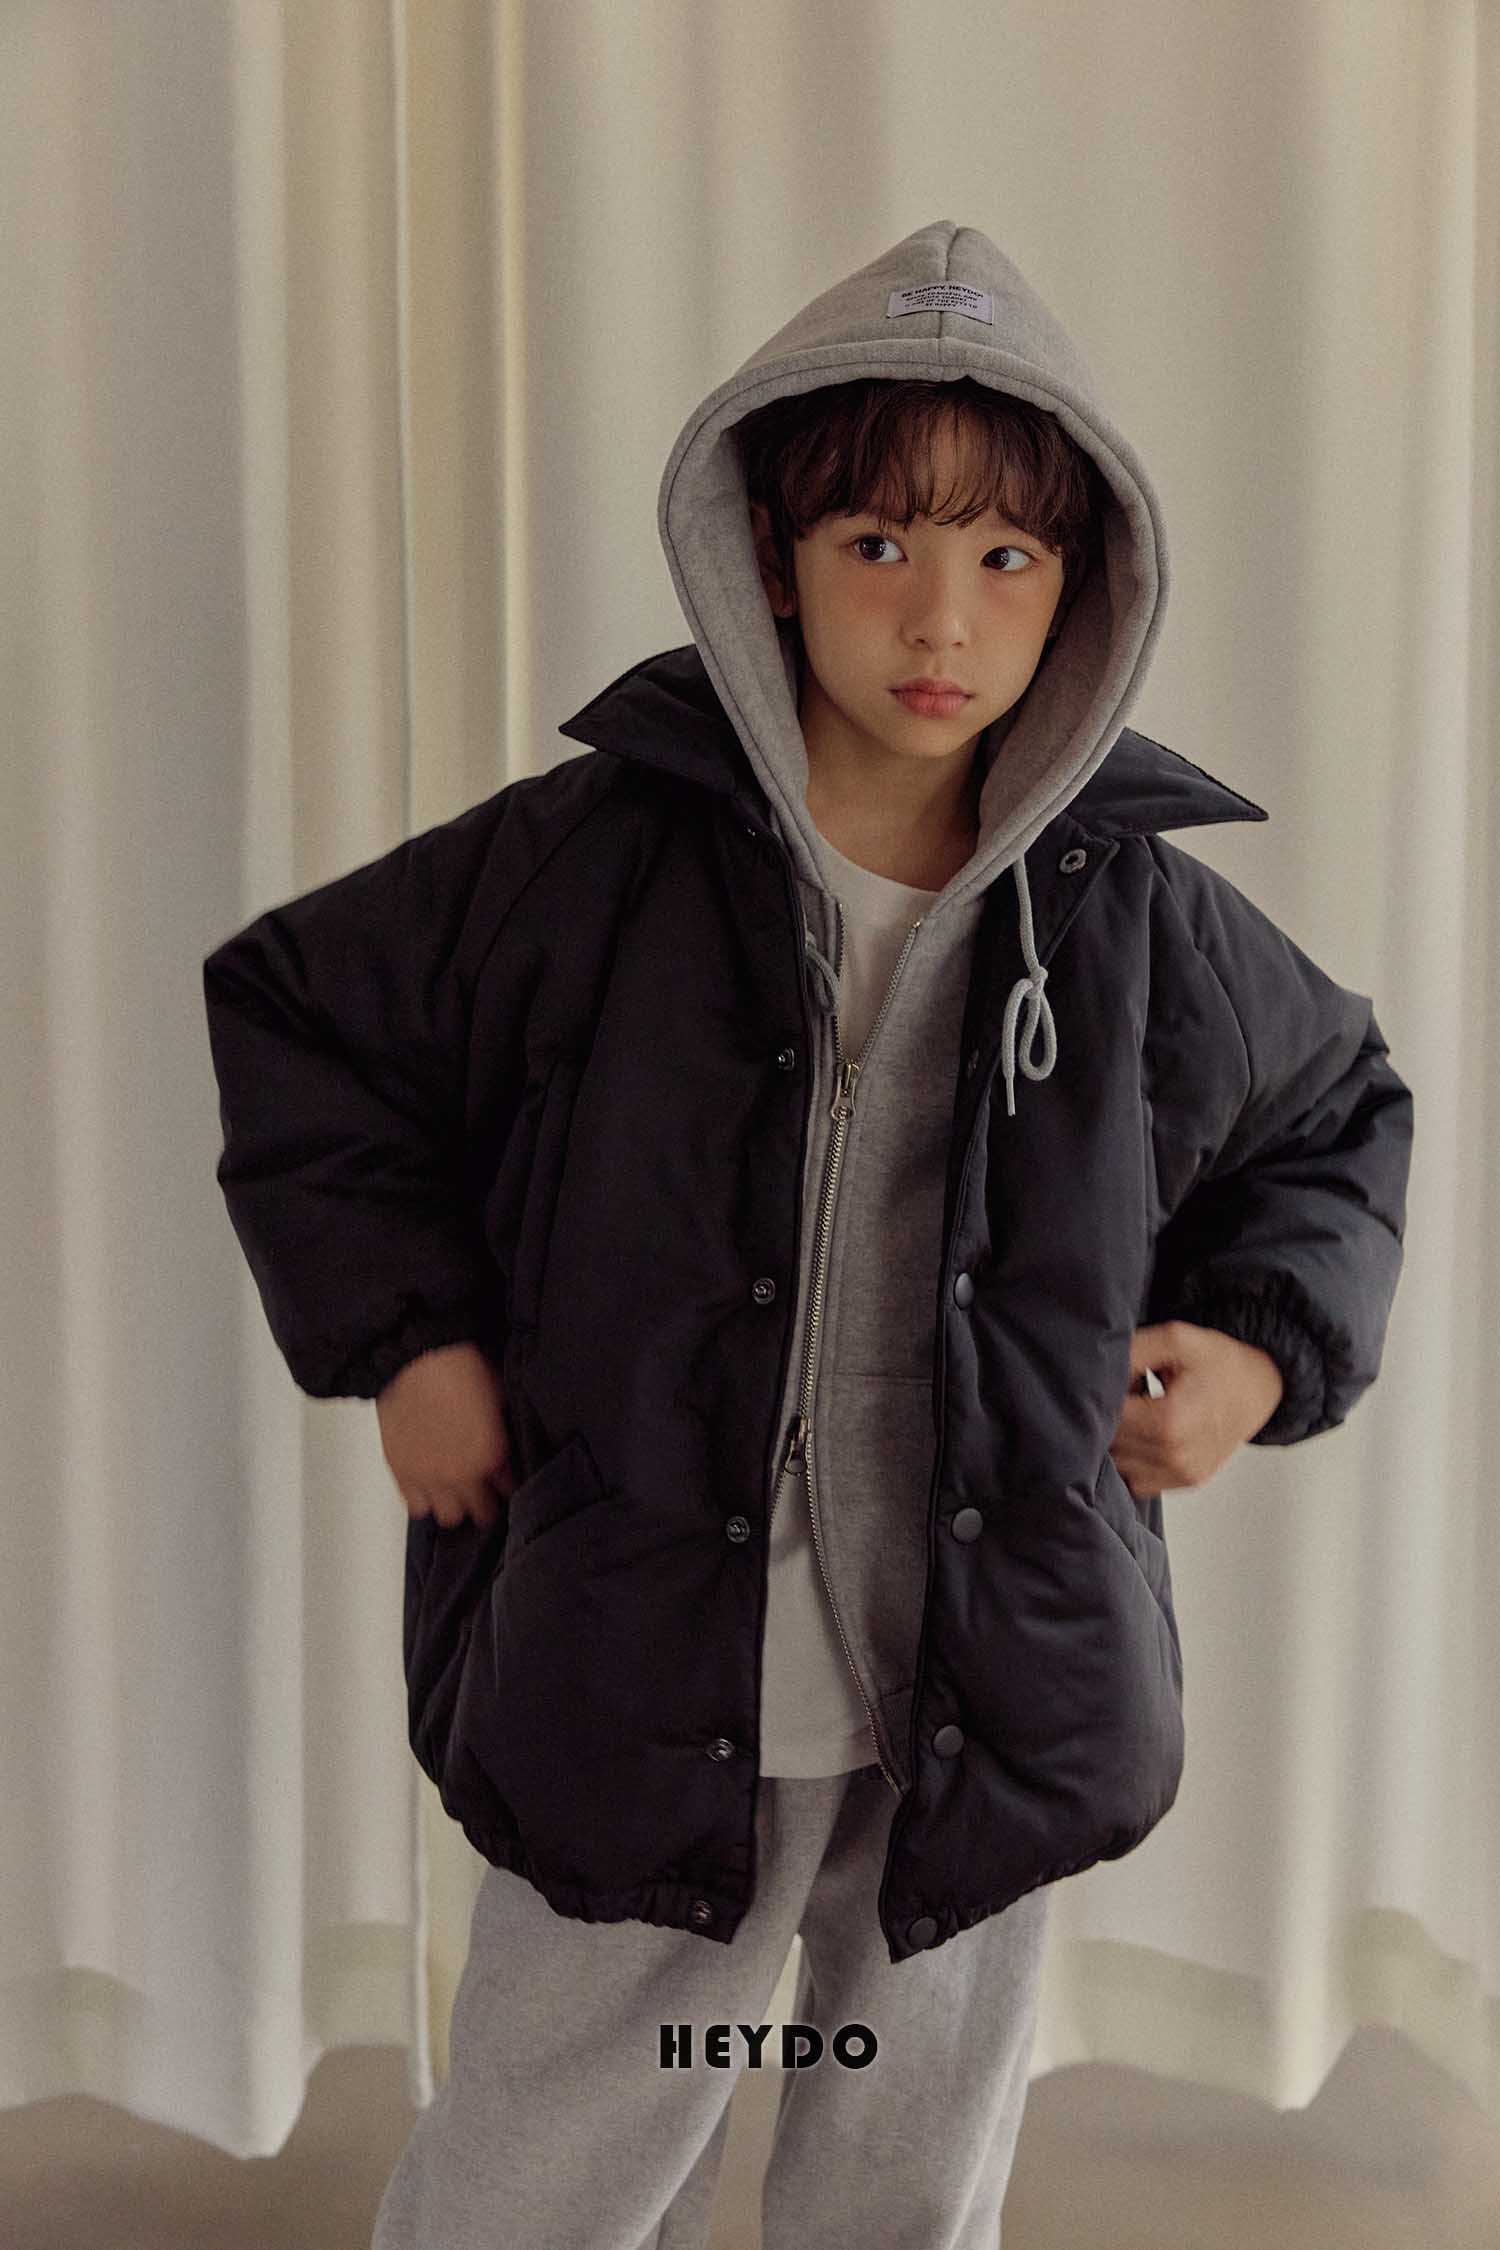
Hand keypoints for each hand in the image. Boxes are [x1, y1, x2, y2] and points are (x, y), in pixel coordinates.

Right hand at [375, 1341, 515, 1528]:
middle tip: (481, 1487)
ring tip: (453, 1488)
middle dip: (482, 1502)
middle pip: (477, 1514)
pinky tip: (428, 1482)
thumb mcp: (500, 1399)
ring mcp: (427, 1477)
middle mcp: (459, 1476)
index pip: (507, 1492)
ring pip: (445, 1516)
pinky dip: (423, 1498)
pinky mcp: (399, 1471)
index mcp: (489, 1457)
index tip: (504, 1480)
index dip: (507, 1486)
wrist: (416, 1358)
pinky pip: (414, 1505)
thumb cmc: (461, 1369)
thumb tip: (504, 1452)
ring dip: (452, 1503)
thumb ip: (503, 1435)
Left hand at [1107, 1320, 1284, 1499]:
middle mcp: (1174, 1455)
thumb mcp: (1177, 1339)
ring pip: (1119, 1464)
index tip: (1116, 1380)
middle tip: (1130, 1393)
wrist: (1258, 1387)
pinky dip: (1135, 1460)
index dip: (1102, 1396)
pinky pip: (1137, 1480)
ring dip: (1121, 1440)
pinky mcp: (1184, 1482)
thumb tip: (1096, 1373)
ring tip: (1141, 1412)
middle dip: (1111, 1417)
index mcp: (1169, 1421)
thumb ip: (1132, 1352)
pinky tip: (1148, 1434)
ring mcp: (1180, 1474)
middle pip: (1110, 1442)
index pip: (1107, 1417)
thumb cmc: (1220, 1363)